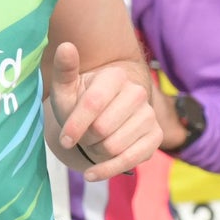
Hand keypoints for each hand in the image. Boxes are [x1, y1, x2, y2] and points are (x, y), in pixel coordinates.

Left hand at [47, 42, 160, 177]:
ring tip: (93, 143)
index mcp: (114, 76)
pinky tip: (92, 173)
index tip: (63, 139)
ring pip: (114, 146)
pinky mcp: (156, 137)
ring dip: (95, 152)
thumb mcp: (66, 90)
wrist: (101, 120)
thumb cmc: (78, 104)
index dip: (74, 125)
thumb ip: (64, 70)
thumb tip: (66, 46)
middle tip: (82, 136)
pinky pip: (130, 161)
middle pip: (102, 128)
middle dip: (85, 138)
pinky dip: (106, 170)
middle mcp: (137, 92)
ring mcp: (149, 115)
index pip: (93, 103)